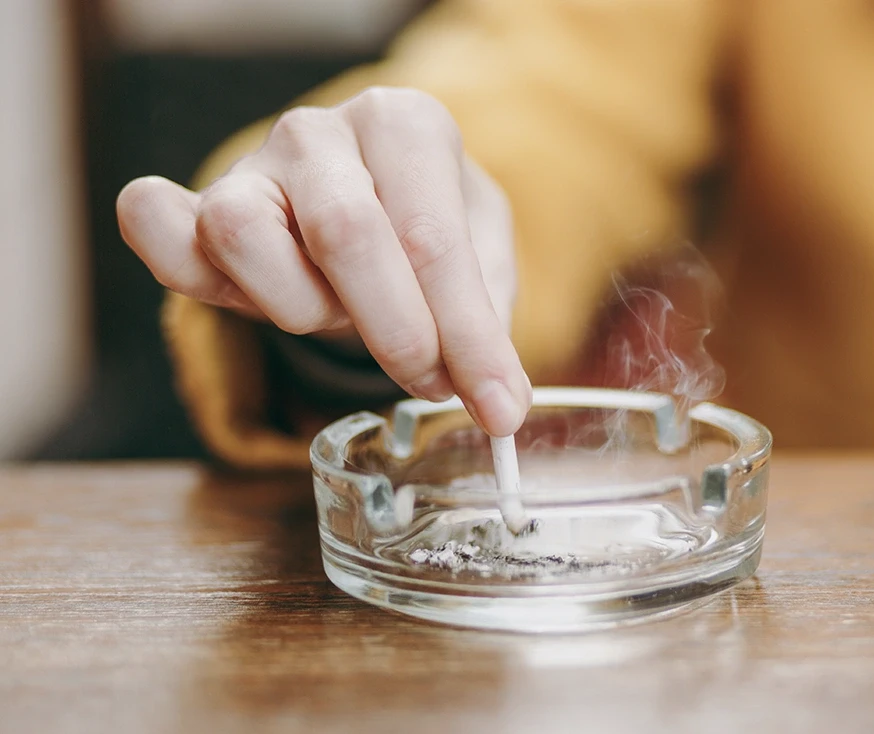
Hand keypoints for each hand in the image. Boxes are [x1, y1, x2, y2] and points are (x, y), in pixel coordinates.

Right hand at [116, 87, 529, 435]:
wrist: (373, 196)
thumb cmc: (428, 229)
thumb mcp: (485, 257)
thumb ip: (486, 320)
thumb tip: (498, 402)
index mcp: (406, 123)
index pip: (433, 239)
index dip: (468, 336)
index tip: (500, 406)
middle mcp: (322, 130)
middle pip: (345, 233)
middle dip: (397, 332)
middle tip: (432, 384)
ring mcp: (252, 163)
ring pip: (241, 235)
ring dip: (300, 308)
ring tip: (342, 318)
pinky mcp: (197, 203)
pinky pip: (154, 223)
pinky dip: (177, 264)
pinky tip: (238, 294)